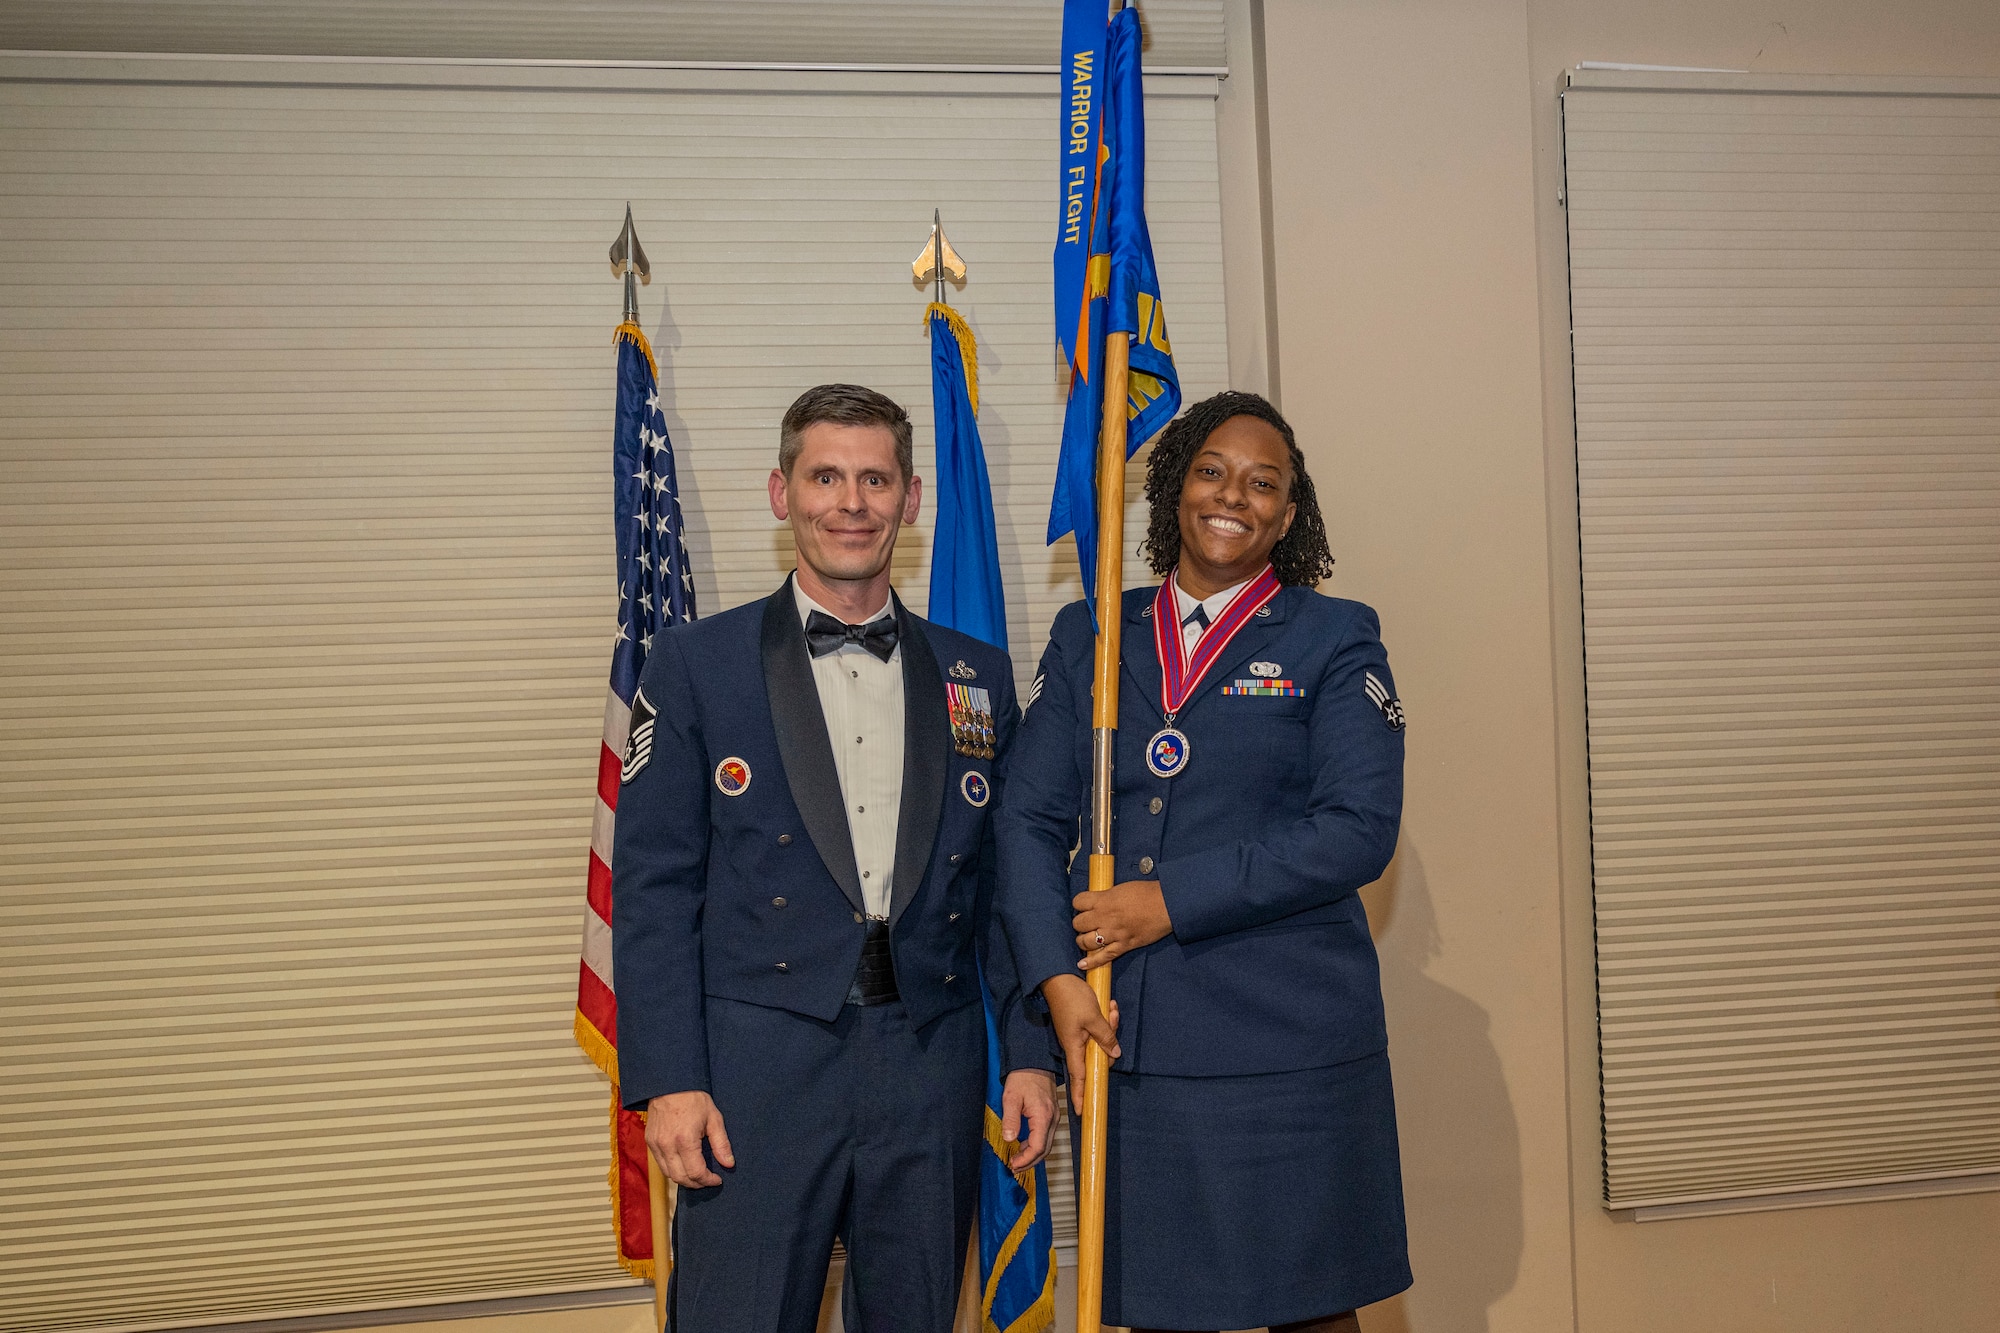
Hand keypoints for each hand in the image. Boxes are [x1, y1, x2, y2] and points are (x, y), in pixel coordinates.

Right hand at [645, 1090, 734, 1188]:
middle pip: (681, 1178)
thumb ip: (721, 1143)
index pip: (696, 1173)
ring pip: (669, 1174)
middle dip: (696, 1183)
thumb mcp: (714, 1118)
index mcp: (685, 1140)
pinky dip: (673, 1169)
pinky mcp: (650, 1142)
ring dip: (683, 1178)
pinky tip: (683, 1164)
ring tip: (697, 1174)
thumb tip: (729, 1164)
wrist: (670, 1084)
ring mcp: (656, 1145)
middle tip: (708, 1179)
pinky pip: (661, 1164)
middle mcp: (667, 1145)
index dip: (708, 1180)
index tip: (717, 1179)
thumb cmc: (693, 1098)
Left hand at [1000, 1069, 1058, 1169]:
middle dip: (1029, 1162)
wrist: (1035, 1061)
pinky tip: (1024, 1145)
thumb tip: (1009, 1139)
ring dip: (1033, 1155)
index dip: (1025, 1160)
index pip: (1038, 1147)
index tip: (1013, 1164)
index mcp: (1043, 1116)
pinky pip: (1046, 1136)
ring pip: (1047, 1144)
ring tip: (1017, 1160)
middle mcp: (1052, 1119)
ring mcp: (1054, 1117)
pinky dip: (1036, 1145)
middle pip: (1044, 1150)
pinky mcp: (1051, 1114)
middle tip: (1014, 1167)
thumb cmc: (1023, 1076)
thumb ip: (1010, 1119)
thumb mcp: (1011, 1097)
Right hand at [1041, 973, 1120, 1114]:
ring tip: (1111, 1007)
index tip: (1081, 1111)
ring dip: (1110, 1025)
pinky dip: (1105, 1019)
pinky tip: (1109, 1005)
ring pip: (1100, 1040)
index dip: (1080, 1095)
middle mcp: (1075, 1044)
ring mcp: (1077, 1035)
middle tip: (1113, 1017)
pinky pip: (1097, 1029)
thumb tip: (1115, 1054)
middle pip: (1097, 1056)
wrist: (1058, 976)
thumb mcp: (1093, 1018)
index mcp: (1074, 1046)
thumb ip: (1105, 1037)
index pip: (1079, 1077)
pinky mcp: (1080, 1025)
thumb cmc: (1072, 998)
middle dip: (1110, 1041)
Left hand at [1073, 879, 1172, 970]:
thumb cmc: (1147, 893)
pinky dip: (1091, 962)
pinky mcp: (1123, 946)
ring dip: (1083, 940)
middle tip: (1086, 923)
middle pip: (1078, 923)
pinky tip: (1082, 964)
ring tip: (1086, 938)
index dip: (1079, 904)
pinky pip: (1103, 957)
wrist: (1167, 904)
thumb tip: (1096, 902)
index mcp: (1104, 900)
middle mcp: (1104, 917)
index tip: (1083, 906)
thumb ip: (1106, 896)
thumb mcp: (1121, 888)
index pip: (1077, 902)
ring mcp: (1113, 933)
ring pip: (1086, 941)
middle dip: (1080, 923)